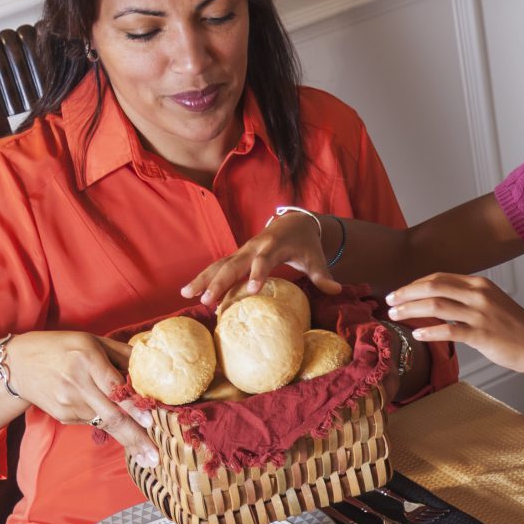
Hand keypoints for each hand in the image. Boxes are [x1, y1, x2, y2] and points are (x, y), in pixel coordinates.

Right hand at [0, 331, 154, 464]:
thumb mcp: (92, 341)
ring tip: (147, 457)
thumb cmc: (61, 348)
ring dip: (127, 440)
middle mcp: (77, 383)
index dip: (133, 407)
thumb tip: (152, 368)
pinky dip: (108, 425)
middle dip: (136, 438)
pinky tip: (117, 429)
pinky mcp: (63, 415)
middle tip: (155, 458)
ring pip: (105, 423)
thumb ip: (122, 354)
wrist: (18, 364)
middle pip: (111, 415)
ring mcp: (68, 402)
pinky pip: (92, 422)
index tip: (151, 423)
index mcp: (87, 359)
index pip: (114, 388)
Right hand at [182, 211, 341, 311]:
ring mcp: (242, 251)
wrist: (294, 222)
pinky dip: (203, 278)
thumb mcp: (317, 258)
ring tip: (186, 295)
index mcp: (274, 246)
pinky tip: (188, 292)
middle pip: (233, 264)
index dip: (258, 273)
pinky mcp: (236, 256)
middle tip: (208, 301)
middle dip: (219, 282)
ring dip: (203, 279)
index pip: (264, 260)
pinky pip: (217, 267)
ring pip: (218, 264)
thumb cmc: (306, 244)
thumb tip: (338, 289)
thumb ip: (324, 275)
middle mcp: (253, 247)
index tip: (253, 290)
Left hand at [386, 275, 523, 374]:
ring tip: (395, 317)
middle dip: (406, 293)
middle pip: (433, 287)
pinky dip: (429, 331)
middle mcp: (478, 295)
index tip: (399, 292)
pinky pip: (449, 330)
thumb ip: (466, 299)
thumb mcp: (491, 303)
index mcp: (478, 284)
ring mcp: (480, 314)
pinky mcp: (481, 335)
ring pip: (436, 306)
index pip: (439, 277)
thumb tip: (439, 302)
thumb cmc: (515, 328)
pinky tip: (417, 334)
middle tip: (389, 302)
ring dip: (411, 310)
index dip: (414, 284)